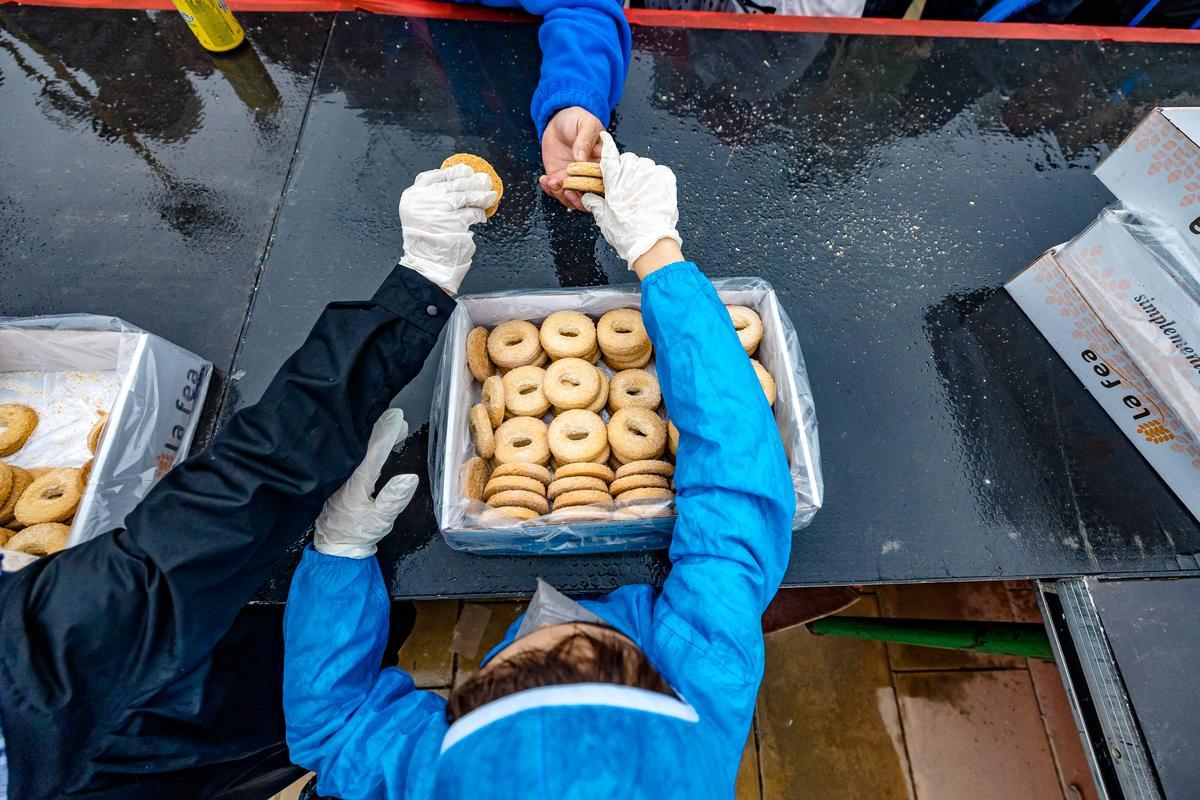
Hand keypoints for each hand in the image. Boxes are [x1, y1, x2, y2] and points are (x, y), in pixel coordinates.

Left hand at [314, 409, 417, 558]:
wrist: (334, 547)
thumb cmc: (357, 533)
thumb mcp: (379, 520)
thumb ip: (393, 499)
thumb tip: (410, 478)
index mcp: (357, 481)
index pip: (373, 451)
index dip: (386, 433)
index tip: (397, 417)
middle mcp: (346, 474)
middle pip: (362, 444)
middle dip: (380, 428)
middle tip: (396, 418)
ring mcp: (342, 475)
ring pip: (357, 449)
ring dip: (373, 437)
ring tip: (391, 427)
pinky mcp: (341, 480)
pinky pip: (354, 456)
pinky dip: (366, 447)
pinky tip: (375, 446)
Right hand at [398, 164, 496, 293]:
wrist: (426, 265)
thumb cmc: (425, 243)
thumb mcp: (418, 216)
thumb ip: (430, 200)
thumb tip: (455, 183)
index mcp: (411, 197)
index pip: (431, 176)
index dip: (450, 172)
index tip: (464, 169)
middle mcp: (423, 200)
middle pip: (451, 183)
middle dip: (470, 180)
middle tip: (483, 179)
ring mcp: (438, 210)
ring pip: (464, 195)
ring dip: (480, 193)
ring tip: (490, 194)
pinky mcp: (454, 222)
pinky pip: (472, 212)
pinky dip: (479, 213)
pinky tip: (483, 214)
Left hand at [539, 106, 604, 210]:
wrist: (559, 121)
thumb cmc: (577, 120)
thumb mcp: (585, 124)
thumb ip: (585, 140)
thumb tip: (581, 158)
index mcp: (603, 162)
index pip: (605, 182)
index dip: (596, 188)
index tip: (584, 183)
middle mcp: (591, 174)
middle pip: (591, 198)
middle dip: (578, 198)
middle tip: (566, 188)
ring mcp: (575, 179)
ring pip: (574, 200)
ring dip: (562, 197)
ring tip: (553, 182)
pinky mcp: (561, 178)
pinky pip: (557, 193)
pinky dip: (550, 191)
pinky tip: (545, 179)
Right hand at [581, 132, 681, 267]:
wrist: (652, 242)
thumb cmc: (626, 233)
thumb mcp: (604, 219)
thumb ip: (595, 204)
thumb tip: (588, 197)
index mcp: (615, 180)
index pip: (608, 156)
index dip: (606, 145)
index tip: (604, 136)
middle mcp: (632, 172)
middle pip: (628, 160)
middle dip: (626, 169)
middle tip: (626, 186)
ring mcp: (651, 174)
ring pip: (644, 165)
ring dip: (642, 174)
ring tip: (641, 192)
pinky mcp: (666, 179)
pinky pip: (660, 172)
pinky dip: (656, 179)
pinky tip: (653, 192)